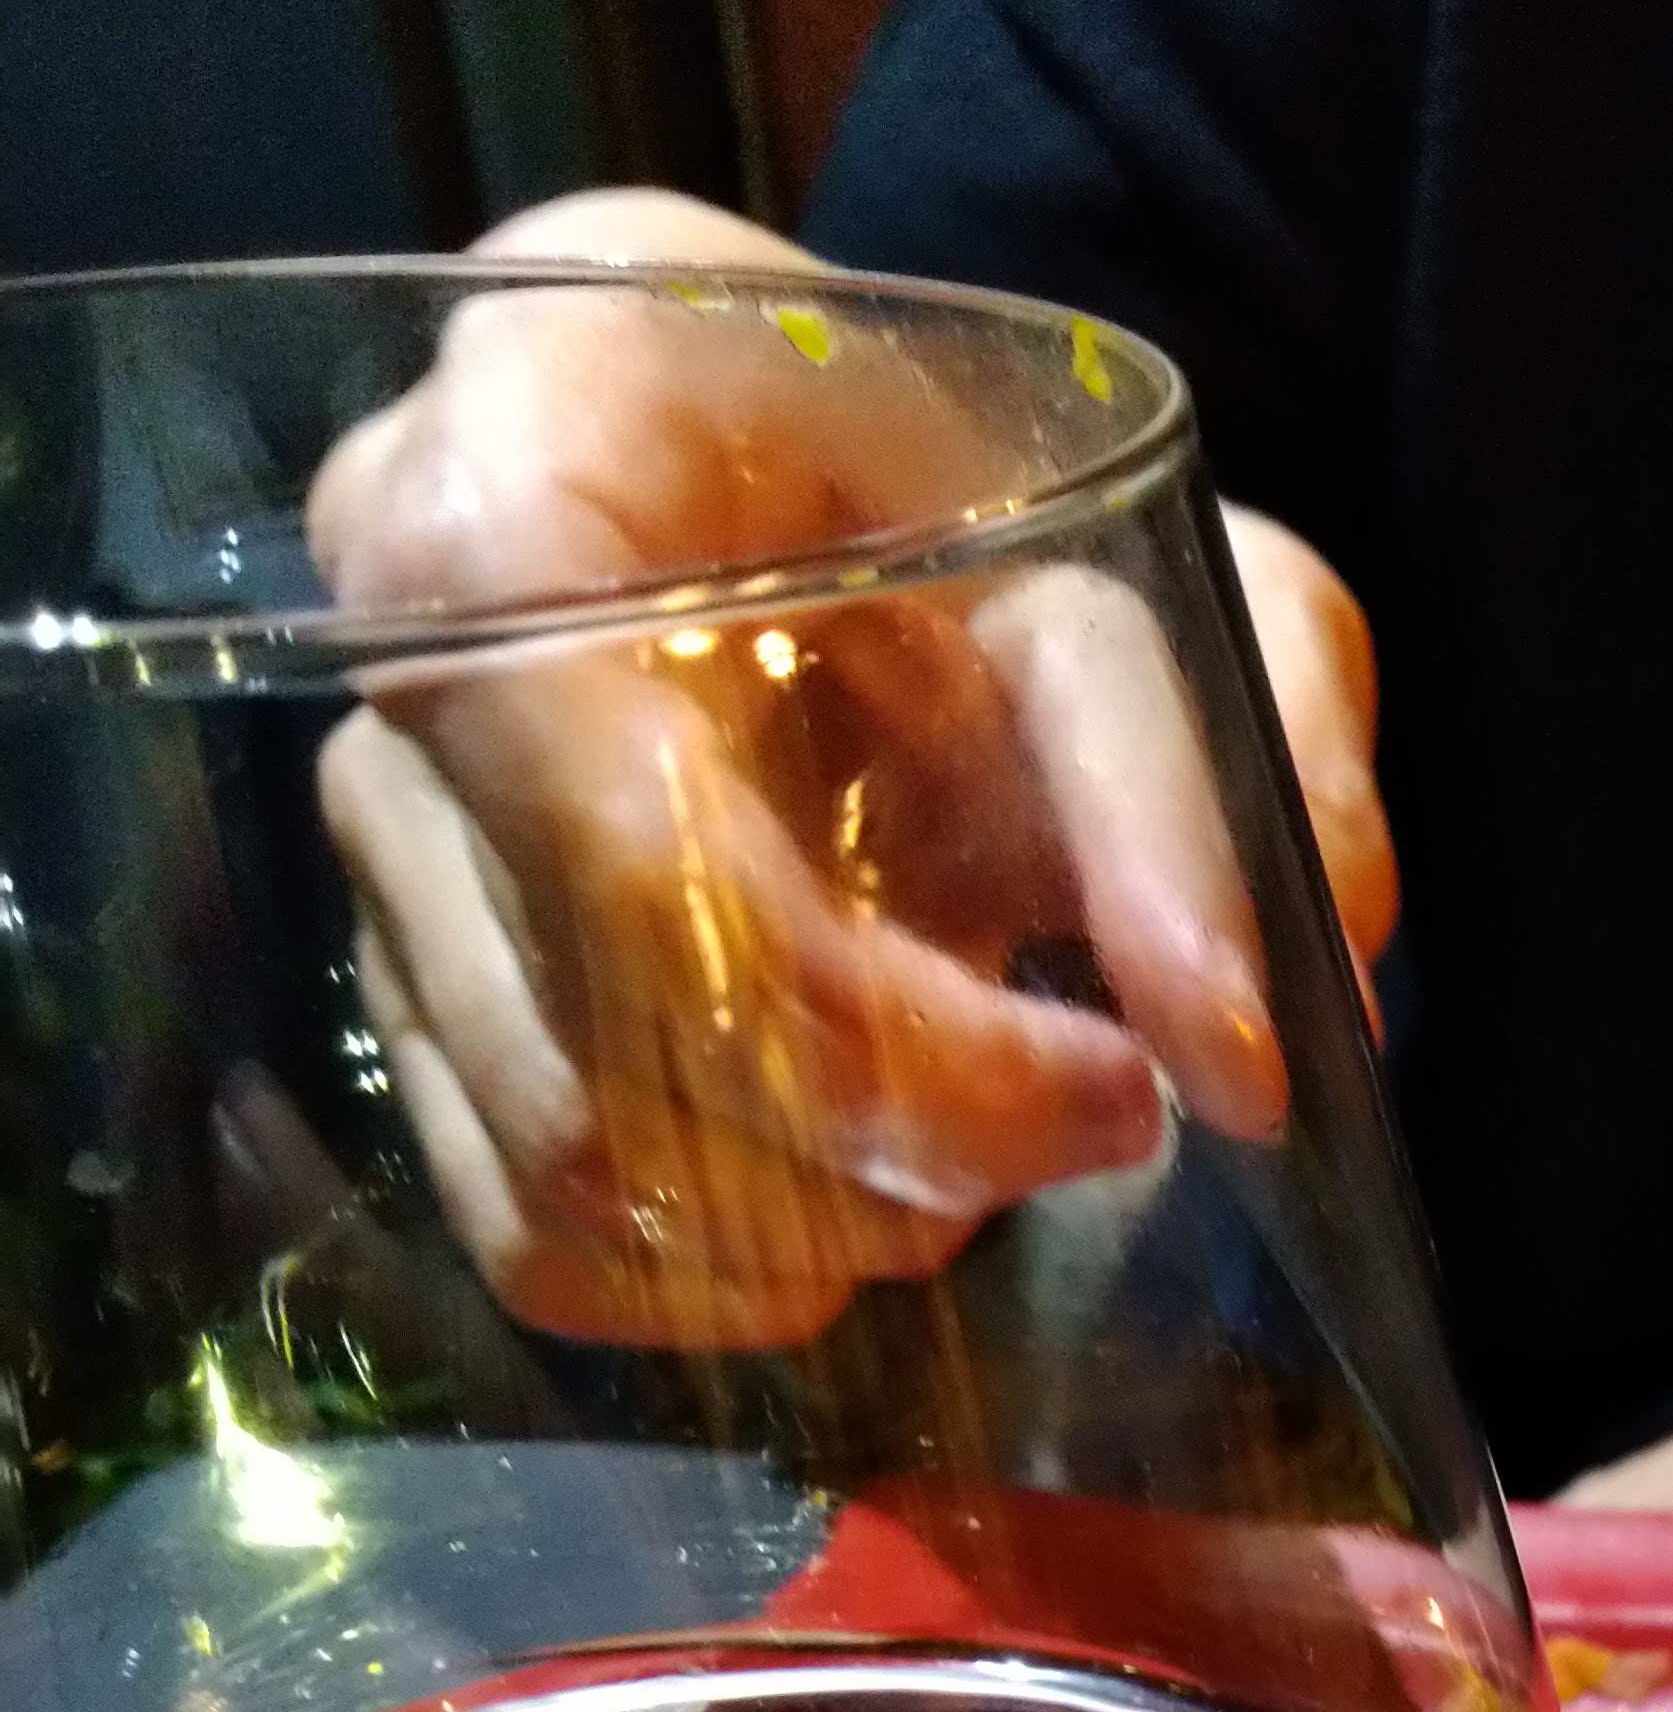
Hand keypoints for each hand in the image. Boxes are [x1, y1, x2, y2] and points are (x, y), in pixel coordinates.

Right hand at [309, 191, 1398, 1350]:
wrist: (868, 504)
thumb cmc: (995, 506)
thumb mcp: (1169, 587)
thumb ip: (1213, 795)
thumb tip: (1244, 1057)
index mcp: (547, 426)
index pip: (627, 820)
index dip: (878, 1019)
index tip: (1113, 1079)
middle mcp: (412, 633)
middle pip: (611, 1030)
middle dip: (897, 1149)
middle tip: (1101, 1120)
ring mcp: (390, 830)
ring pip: (574, 1163)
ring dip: (827, 1230)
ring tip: (989, 1144)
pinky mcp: (413, 990)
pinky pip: (532, 1238)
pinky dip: (725, 1286)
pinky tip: (864, 1205)